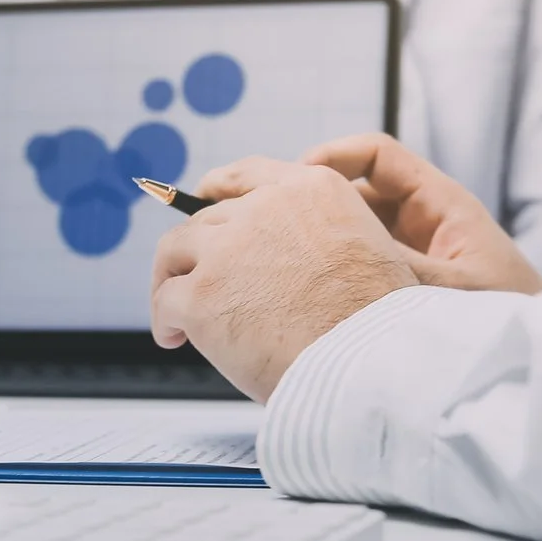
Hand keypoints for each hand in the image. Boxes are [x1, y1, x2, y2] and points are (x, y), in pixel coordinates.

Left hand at [151, 160, 418, 401]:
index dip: (218, 189)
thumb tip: (285, 260)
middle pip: (208, 219)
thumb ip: (321, 239)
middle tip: (201, 282)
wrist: (370, 365)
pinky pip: (166, 300)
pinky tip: (176, 338)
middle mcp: (265, 209)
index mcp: (311, 190)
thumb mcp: (368, 251)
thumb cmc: (375, 326)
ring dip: (173, 280)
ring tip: (177, 313)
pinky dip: (166, 321)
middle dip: (200, 251)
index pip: (248, 175)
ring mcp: (227, 250)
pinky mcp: (201, 295)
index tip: (203, 196)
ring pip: (176, 252)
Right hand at [199, 133, 541, 294]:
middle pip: (352, 192)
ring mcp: (410, 258)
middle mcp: (422, 225)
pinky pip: (355, 271)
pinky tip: (296, 299)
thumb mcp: (450, 291)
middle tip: (261, 214)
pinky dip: (327, 278)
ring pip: (348, 233)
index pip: (377, 156)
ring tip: (269, 257)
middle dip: (307, 199)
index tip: (297, 179)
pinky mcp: (401, 291)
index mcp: (440, 206)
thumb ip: (398, 271)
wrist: (536, 369)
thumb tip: (338, 252)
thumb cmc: (512, 321)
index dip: (334, 157)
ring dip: (312, 240)